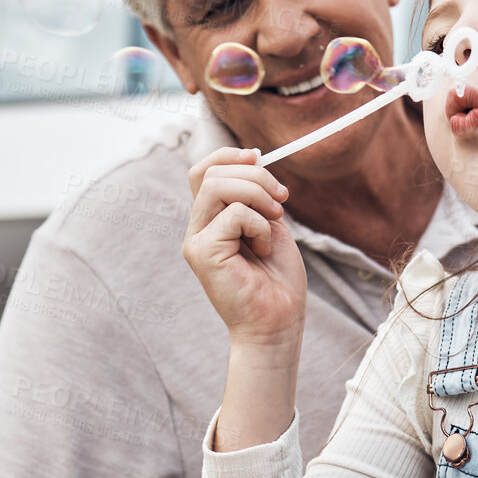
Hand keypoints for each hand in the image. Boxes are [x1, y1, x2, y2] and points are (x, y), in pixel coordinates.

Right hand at [182, 146, 306, 355]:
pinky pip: (233, 214)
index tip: (259, 156)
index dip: (228, 156)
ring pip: (218, 187)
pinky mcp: (202, 253)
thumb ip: (256, 195)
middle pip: (211, 174)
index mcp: (211, 220)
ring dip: (257, 195)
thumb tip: (254, 157)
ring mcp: (196, 241)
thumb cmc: (277, 278)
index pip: (204, 171)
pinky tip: (264, 249)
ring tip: (276, 220)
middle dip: (255, 176)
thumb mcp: (270, 224)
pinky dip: (259, 226)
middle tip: (282, 199)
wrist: (279, 321)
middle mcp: (197, 229)